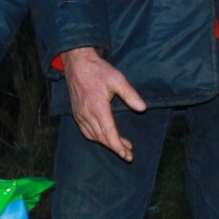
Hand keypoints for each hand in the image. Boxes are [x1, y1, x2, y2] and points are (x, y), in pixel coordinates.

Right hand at [60, 46, 146, 161]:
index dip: (118, 145)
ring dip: (107, 143)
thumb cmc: (98, 70)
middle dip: (115, 147)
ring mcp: (80, 114)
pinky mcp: (76, 113)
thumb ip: (130, 95)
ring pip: (93, 136)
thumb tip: (142, 108)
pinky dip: (96, 137)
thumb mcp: (117, 79)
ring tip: (121, 146)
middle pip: (102, 137)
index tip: (126, 154)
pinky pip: (86, 131)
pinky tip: (104, 138)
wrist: (77, 63)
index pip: (109, 132)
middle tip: (128, 154)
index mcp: (98, 107)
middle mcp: (87, 114)